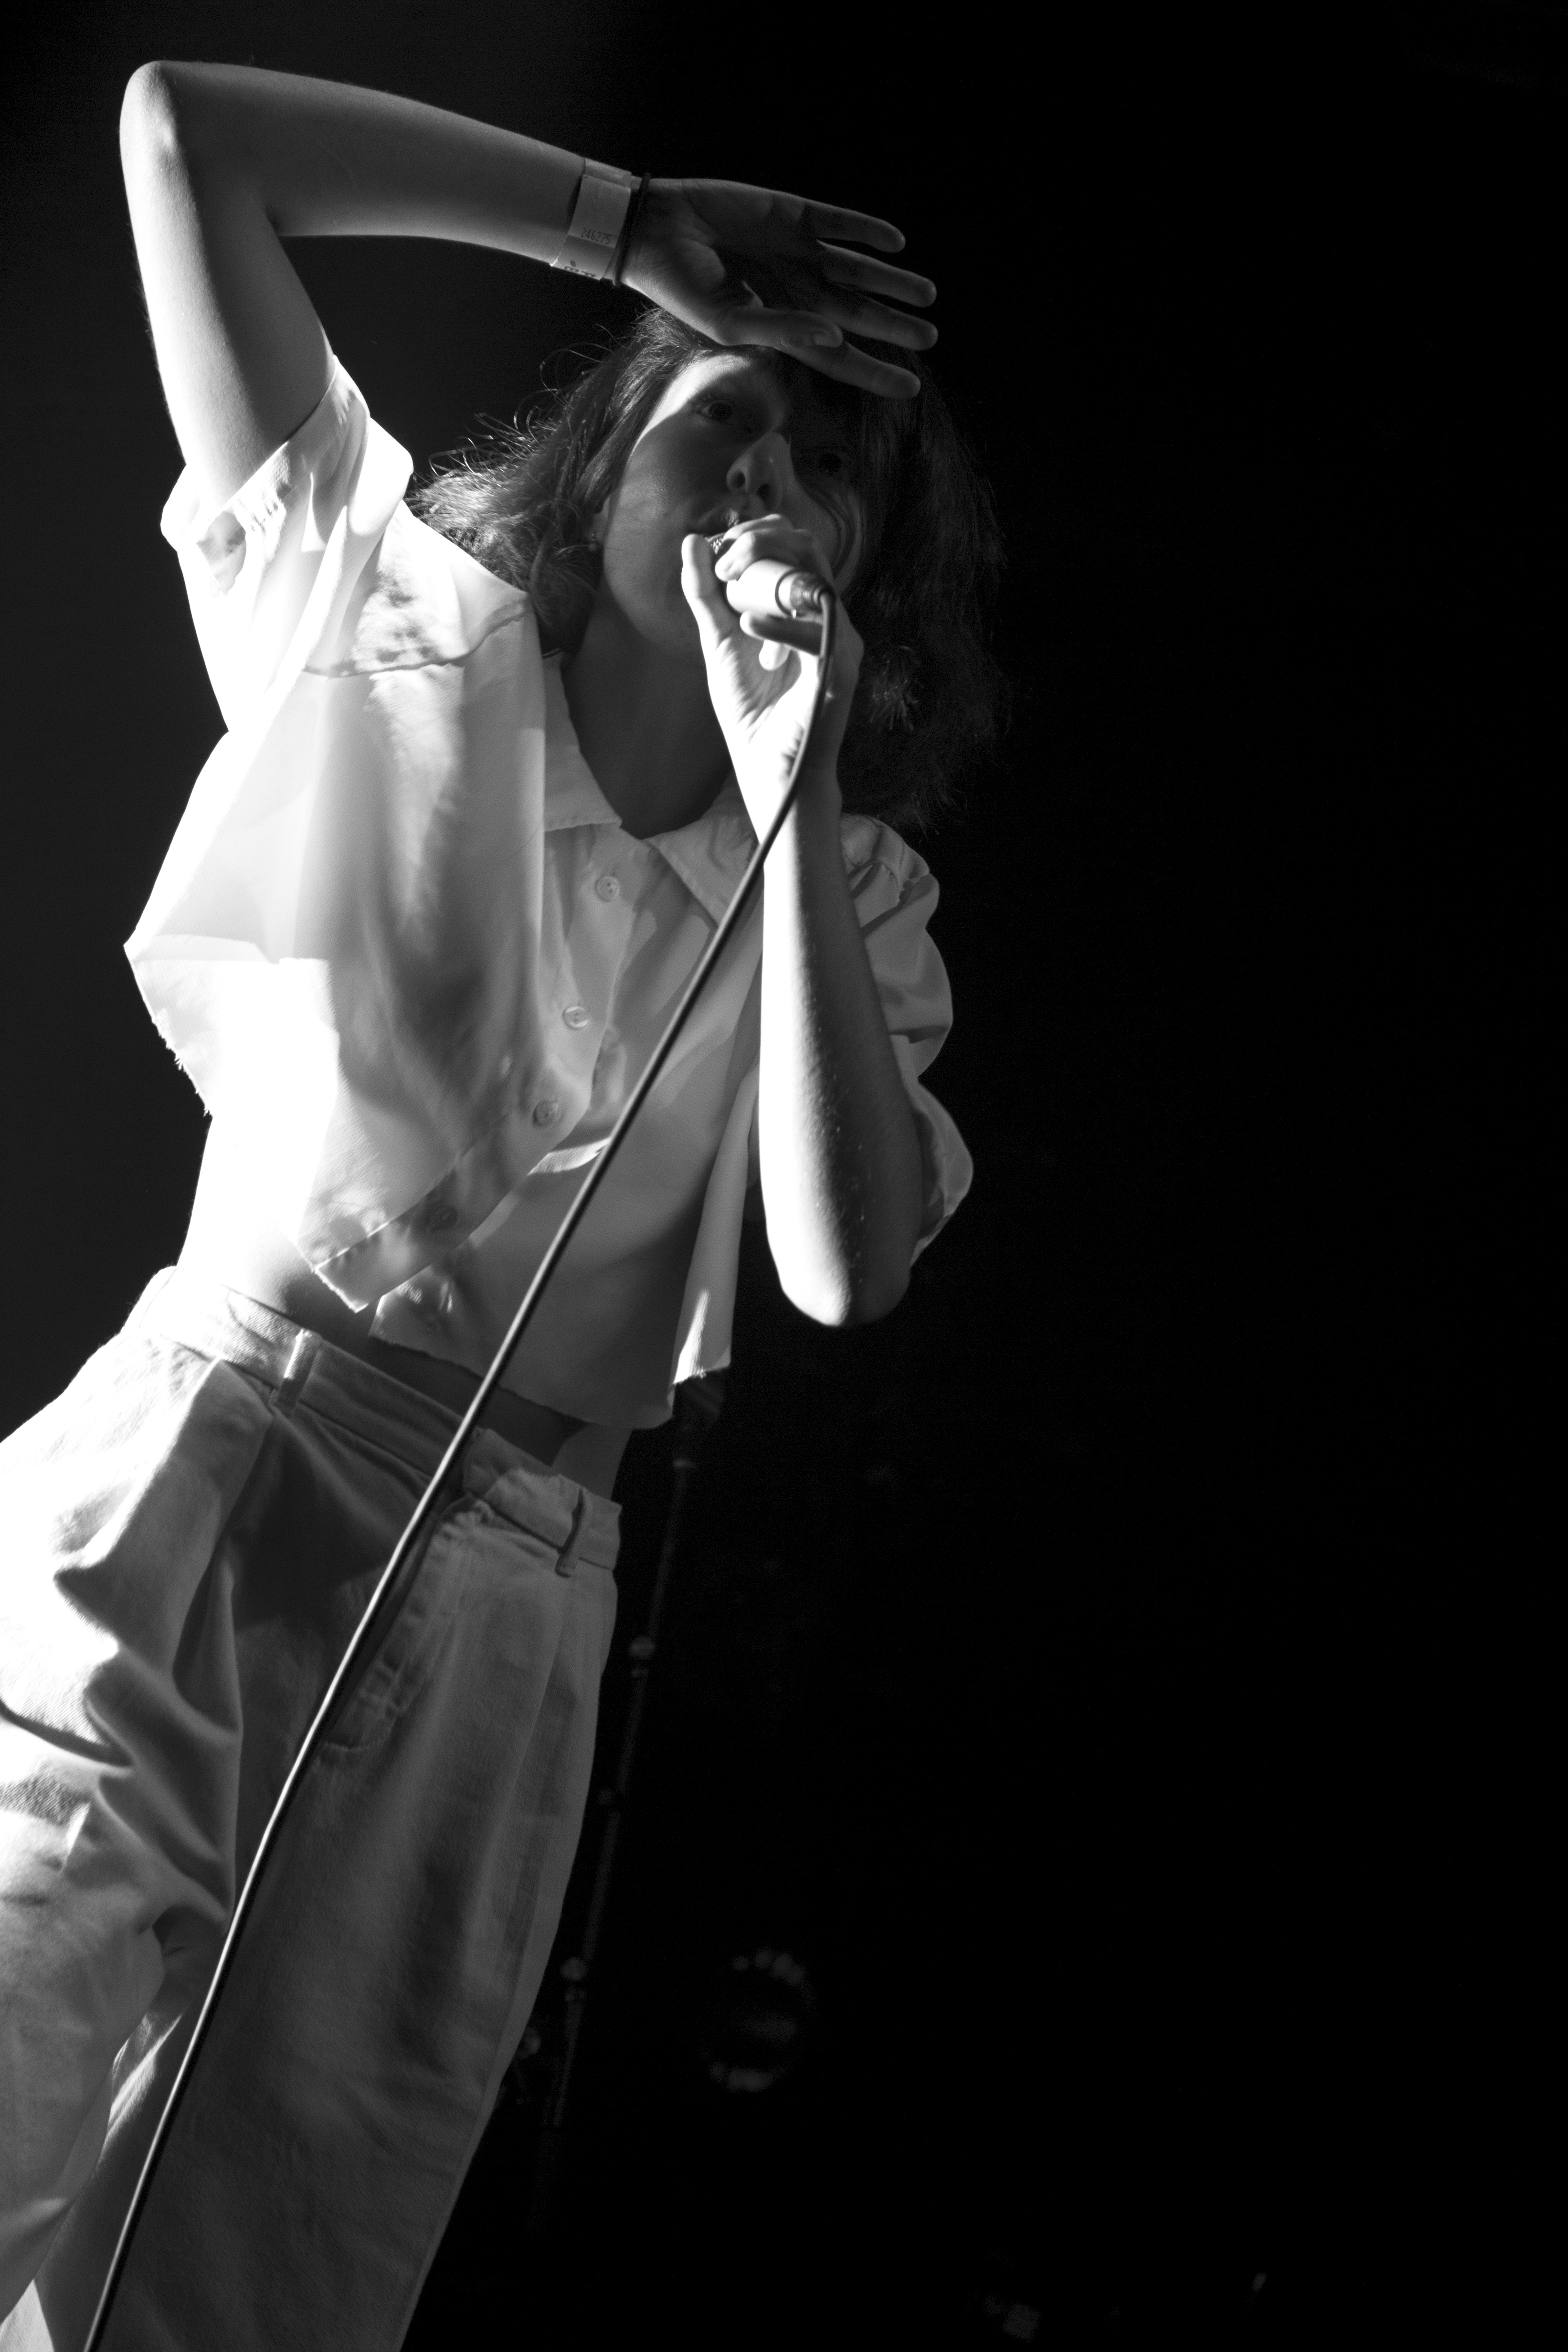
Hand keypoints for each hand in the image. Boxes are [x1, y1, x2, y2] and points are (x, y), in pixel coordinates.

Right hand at [623, 179, 936, 399]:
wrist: (656, 230)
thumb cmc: (683, 286)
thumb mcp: (729, 321)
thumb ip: (781, 330)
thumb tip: (833, 339)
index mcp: (783, 325)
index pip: (838, 357)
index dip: (874, 371)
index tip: (911, 388)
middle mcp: (797, 291)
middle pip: (857, 314)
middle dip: (893, 327)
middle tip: (930, 338)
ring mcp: (797, 252)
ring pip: (857, 269)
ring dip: (892, 281)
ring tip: (927, 295)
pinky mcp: (792, 213)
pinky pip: (837, 222)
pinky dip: (865, 230)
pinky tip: (894, 242)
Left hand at [680, 519, 863, 834]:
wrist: (767, 766)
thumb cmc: (751, 707)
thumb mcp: (719, 640)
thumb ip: (706, 593)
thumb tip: (692, 541)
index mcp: (802, 605)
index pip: (791, 543)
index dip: (754, 535)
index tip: (717, 556)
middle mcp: (826, 616)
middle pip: (807, 548)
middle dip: (760, 543)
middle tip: (724, 567)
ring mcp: (837, 641)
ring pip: (814, 581)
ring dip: (766, 578)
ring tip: (731, 590)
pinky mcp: (839, 671)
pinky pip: (816, 634)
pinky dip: (779, 626)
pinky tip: (748, 627)